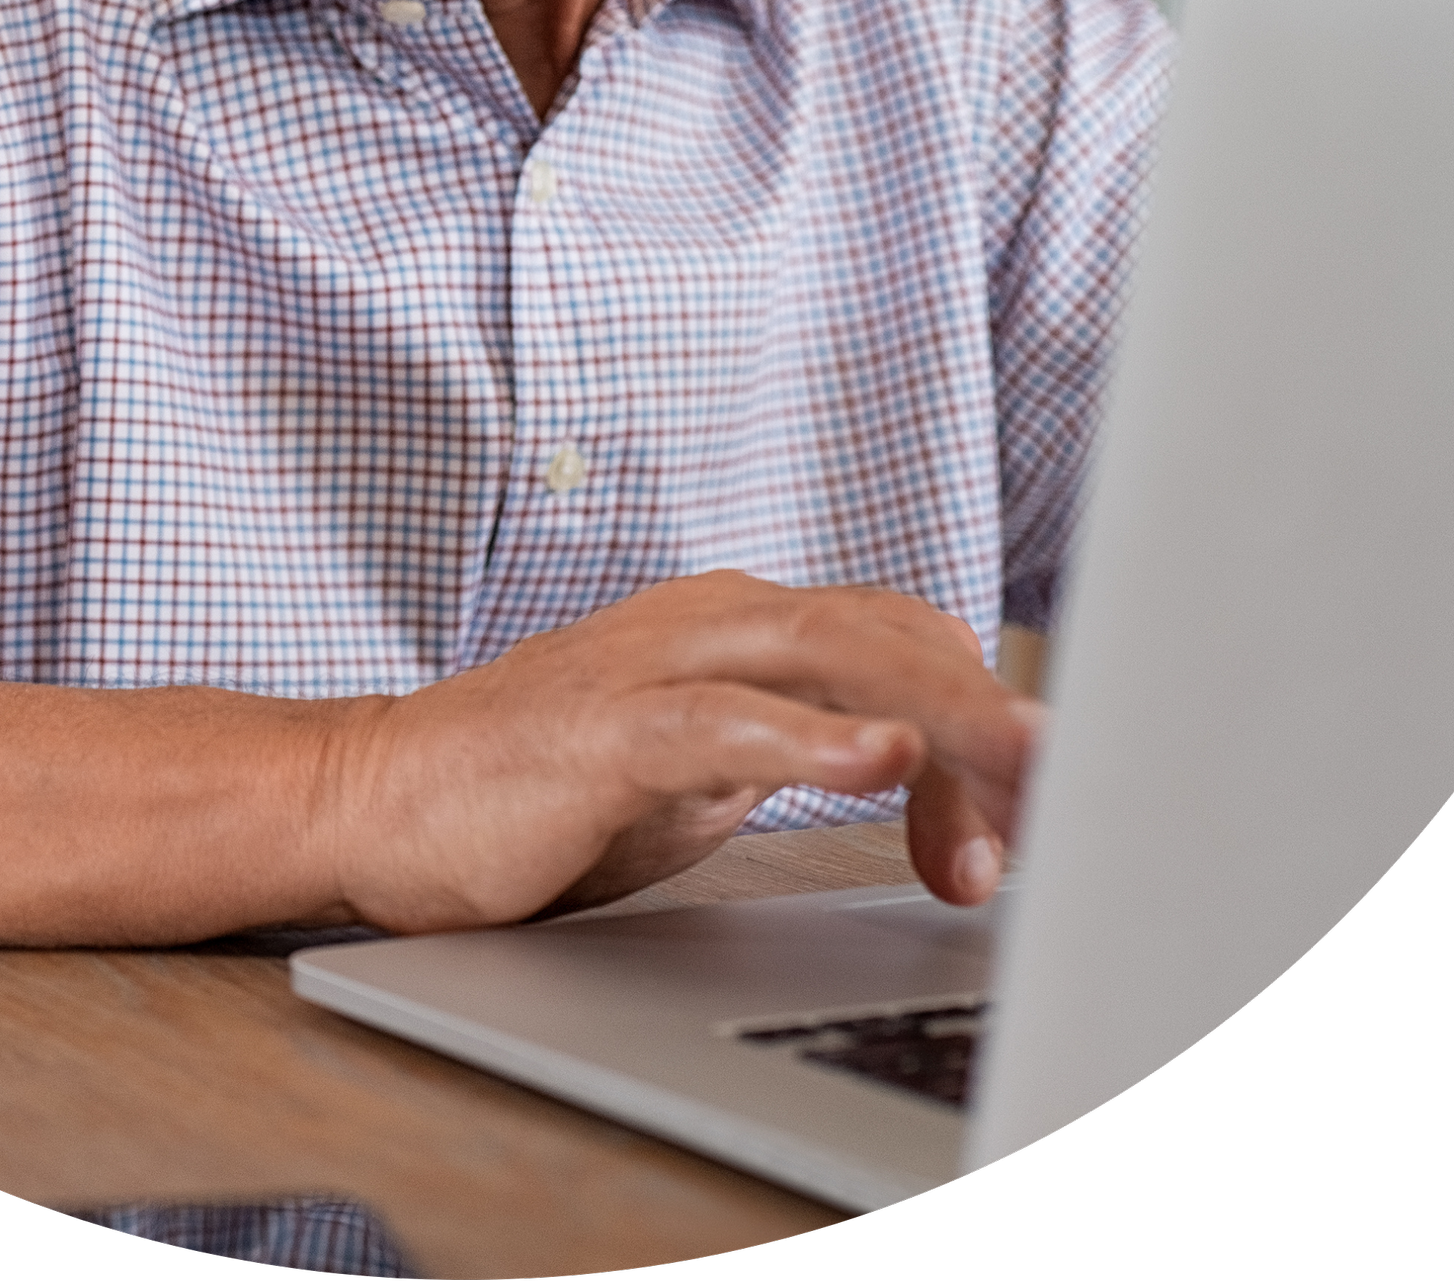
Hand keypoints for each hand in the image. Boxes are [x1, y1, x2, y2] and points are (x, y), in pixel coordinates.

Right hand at [315, 571, 1041, 932]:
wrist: (379, 795)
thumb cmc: (539, 787)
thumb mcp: (703, 769)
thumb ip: (801, 745)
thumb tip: (923, 766)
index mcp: (744, 627)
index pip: (904, 644)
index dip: (980, 725)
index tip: (1024, 832)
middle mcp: (713, 621)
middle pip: (893, 636)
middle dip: (995, 714)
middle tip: (1074, 790)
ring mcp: (656, 662)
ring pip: (833, 657)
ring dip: (942, 717)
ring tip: (1024, 766)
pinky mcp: (601, 726)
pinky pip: (723, 723)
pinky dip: (809, 740)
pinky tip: (876, 765)